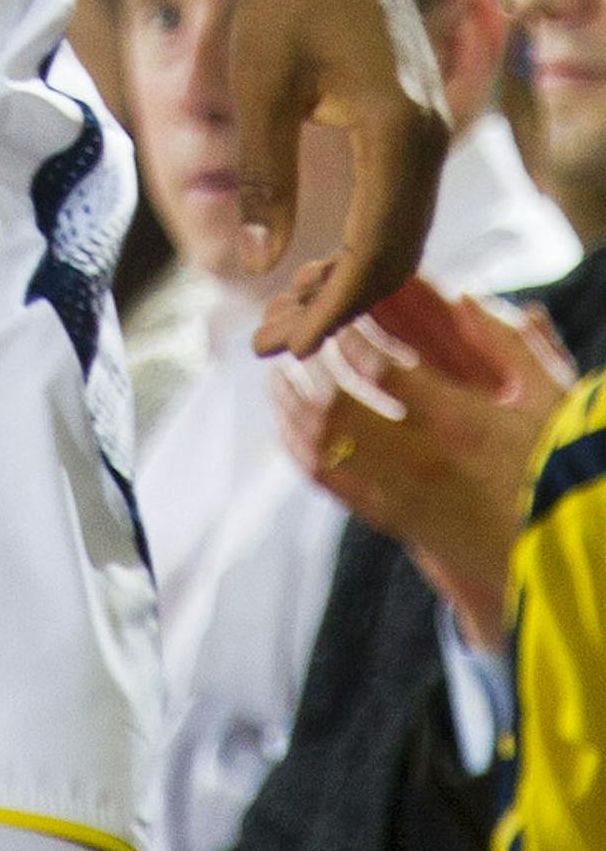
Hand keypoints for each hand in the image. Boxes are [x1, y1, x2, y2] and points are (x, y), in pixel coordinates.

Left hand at [228, 0, 448, 356]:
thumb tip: (259, 263)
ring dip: (348, 280)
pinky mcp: (416, 126)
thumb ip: (262, 174)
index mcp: (395, 133)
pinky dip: (361, 245)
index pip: (373, 250)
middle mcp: (427, 140)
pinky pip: (399, 206)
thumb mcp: (259, 83)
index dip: (330, 306)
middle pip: (394, 254)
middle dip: (336, 306)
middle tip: (269, 340)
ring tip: (282, 311)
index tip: (283, 342)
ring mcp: (428, 133)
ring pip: (401, 235)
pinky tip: (311, 263)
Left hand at [274, 296, 574, 640]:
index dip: (346, 333)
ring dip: (291, 404)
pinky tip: (290, 424)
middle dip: (306, 364)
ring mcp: (402, 496)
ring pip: (322, 447)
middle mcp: (421, 461)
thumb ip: (510, 343)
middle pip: (334, 404)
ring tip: (281, 373)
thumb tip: (464, 295)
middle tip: (298, 336)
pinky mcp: (395, 523)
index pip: (377, 366)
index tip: (337, 309)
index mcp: (459, 422)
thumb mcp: (551, 398)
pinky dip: (299, 449)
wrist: (569, 555)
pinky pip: (330, 484)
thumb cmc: (563, 467)